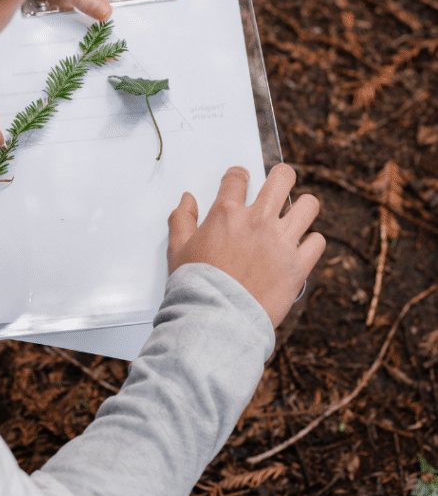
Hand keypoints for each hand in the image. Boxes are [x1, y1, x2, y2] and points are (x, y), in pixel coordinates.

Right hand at [167, 164, 325, 327]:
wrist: (217, 320)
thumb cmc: (195, 286)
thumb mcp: (178, 249)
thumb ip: (181, 220)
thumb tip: (187, 199)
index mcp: (227, 213)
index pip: (237, 178)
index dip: (239, 174)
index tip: (242, 178)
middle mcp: (257, 221)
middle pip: (283, 179)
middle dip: (282, 176)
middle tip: (280, 182)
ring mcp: (281, 242)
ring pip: (309, 206)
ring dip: (303, 207)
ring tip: (297, 214)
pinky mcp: (298, 266)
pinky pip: (317, 242)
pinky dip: (311, 243)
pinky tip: (301, 247)